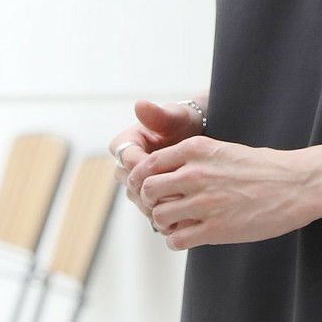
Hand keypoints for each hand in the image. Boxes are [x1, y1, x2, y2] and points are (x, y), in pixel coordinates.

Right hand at [109, 99, 204, 238]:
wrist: (196, 136)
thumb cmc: (183, 121)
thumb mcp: (175, 116)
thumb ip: (158, 114)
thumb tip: (140, 105)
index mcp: (125, 143)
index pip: (128, 161)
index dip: (146, 169)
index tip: (169, 172)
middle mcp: (125, 164)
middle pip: (130, 183)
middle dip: (151, 191)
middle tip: (176, 195)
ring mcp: (135, 180)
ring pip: (138, 199)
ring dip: (156, 205)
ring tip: (180, 206)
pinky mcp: (147, 194)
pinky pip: (149, 207)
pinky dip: (162, 213)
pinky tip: (180, 216)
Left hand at [125, 136, 315, 250]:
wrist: (298, 185)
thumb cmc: (265, 168)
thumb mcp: (225, 150)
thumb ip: (194, 159)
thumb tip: (167, 173)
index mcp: (197, 149)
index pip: (149, 163)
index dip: (143, 179)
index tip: (149, 189)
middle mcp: (196, 173)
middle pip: (149, 190)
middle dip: (150, 201)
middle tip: (163, 207)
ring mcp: (205, 202)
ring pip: (158, 217)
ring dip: (163, 223)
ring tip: (178, 223)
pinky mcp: (215, 229)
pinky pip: (176, 240)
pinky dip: (176, 241)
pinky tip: (189, 236)